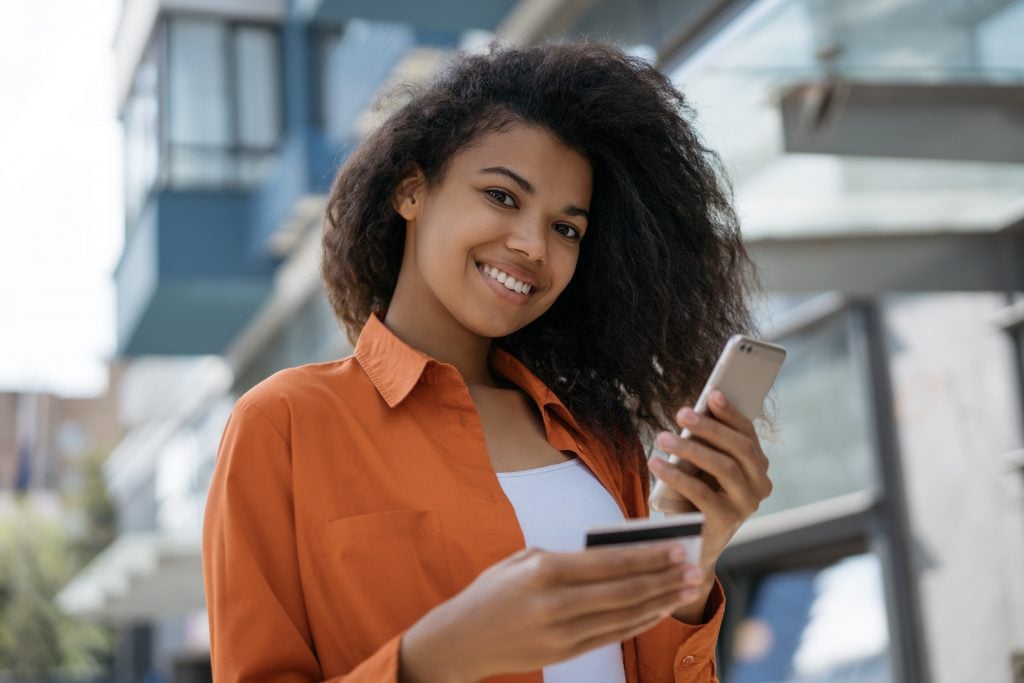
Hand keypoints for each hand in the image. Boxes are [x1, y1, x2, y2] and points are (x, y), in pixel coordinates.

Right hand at [398, 542, 706, 681]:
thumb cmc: (494, 590)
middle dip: (665, 579)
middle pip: (625, 590)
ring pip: (624, 615)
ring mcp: (562, 632)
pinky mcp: (565, 653)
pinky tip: (658, 610)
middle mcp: (556, 603)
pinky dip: (640, 622)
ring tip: (687, 589)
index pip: (610, 562)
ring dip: (661, 601)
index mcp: (545, 569)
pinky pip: (613, 636)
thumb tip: (619, 556)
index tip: (677, 547)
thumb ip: (569, 558)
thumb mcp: (524, 560)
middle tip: (695, 568)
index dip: (649, 556)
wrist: (461, 639)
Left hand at [648, 390, 771, 593]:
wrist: (692, 543)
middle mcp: (760, 486)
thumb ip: (707, 445)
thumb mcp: (704, 469)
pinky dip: (677, 475)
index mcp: (758, 468)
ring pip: (723, 467)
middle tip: (682, 413)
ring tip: (662, 437)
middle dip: (709, 427)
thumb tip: (693, 414)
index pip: (748, 435)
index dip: (731, 413)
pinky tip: (656, 464)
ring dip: (690, 448)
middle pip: (739, 448)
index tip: (712, 394)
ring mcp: (746, 506)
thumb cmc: (697, 497)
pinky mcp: (725, 522)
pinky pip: (701, 493)